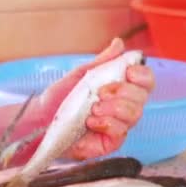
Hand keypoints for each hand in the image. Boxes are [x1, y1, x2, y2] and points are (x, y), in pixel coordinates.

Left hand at [33, 38, 154, 159]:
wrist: (40, 120)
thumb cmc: (58, 99)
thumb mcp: (81, 76)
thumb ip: (102, 62)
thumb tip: (119, 43)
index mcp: (120, 89)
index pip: (145, 82)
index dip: (143, 75)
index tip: (129, 72)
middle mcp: (123, 108)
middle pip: (142, 98)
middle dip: (124, 92)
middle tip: (101, 93)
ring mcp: (118, 126)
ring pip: (134, 115)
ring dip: (114, 108)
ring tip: (93, 107)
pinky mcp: (110, 143)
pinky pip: (120, 132)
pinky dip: (107, 123)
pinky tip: (91, 121)